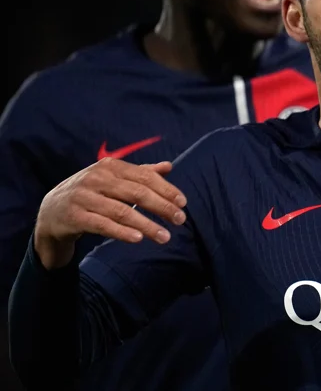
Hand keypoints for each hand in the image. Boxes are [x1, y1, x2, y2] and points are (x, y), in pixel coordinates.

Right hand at [34, 158, 187, 268]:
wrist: (52, 211)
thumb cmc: (93, 193)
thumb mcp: (114, 179)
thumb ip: (140, 173)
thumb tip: (168, 166)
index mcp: (110, 166)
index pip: (144, 177)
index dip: (166, 189)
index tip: (183, 203)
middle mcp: (96, 179)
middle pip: (136, 193)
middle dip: (162, 207)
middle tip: (180, 220)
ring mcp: (84, 197)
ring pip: (122, 212)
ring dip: (147, 225)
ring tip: (165, 237)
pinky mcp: (74, 217)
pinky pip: (103, 225)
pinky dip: (122, 232)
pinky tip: (139, 238)